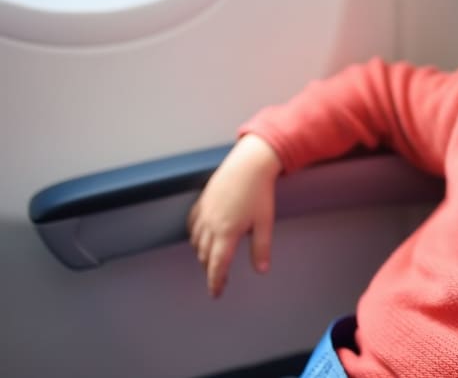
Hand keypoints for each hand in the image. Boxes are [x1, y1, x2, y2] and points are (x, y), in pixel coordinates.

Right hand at [187, 134, 281, 297]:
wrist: (249, 164)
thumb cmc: (259, 192)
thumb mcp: (264, 223)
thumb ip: (261, 248)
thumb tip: (261, 270)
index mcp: (227, 232)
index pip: (217, 265)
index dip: (215, 282)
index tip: (216, 293)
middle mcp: (211, 224)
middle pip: (205, 256)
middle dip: (211, 270)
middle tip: (221, 280)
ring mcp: (203, 212)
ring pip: (196, 242)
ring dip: (203, 255)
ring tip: (214, 261)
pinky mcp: (201, 202)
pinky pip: (192, 225)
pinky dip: (195, 236)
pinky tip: (202, 238)